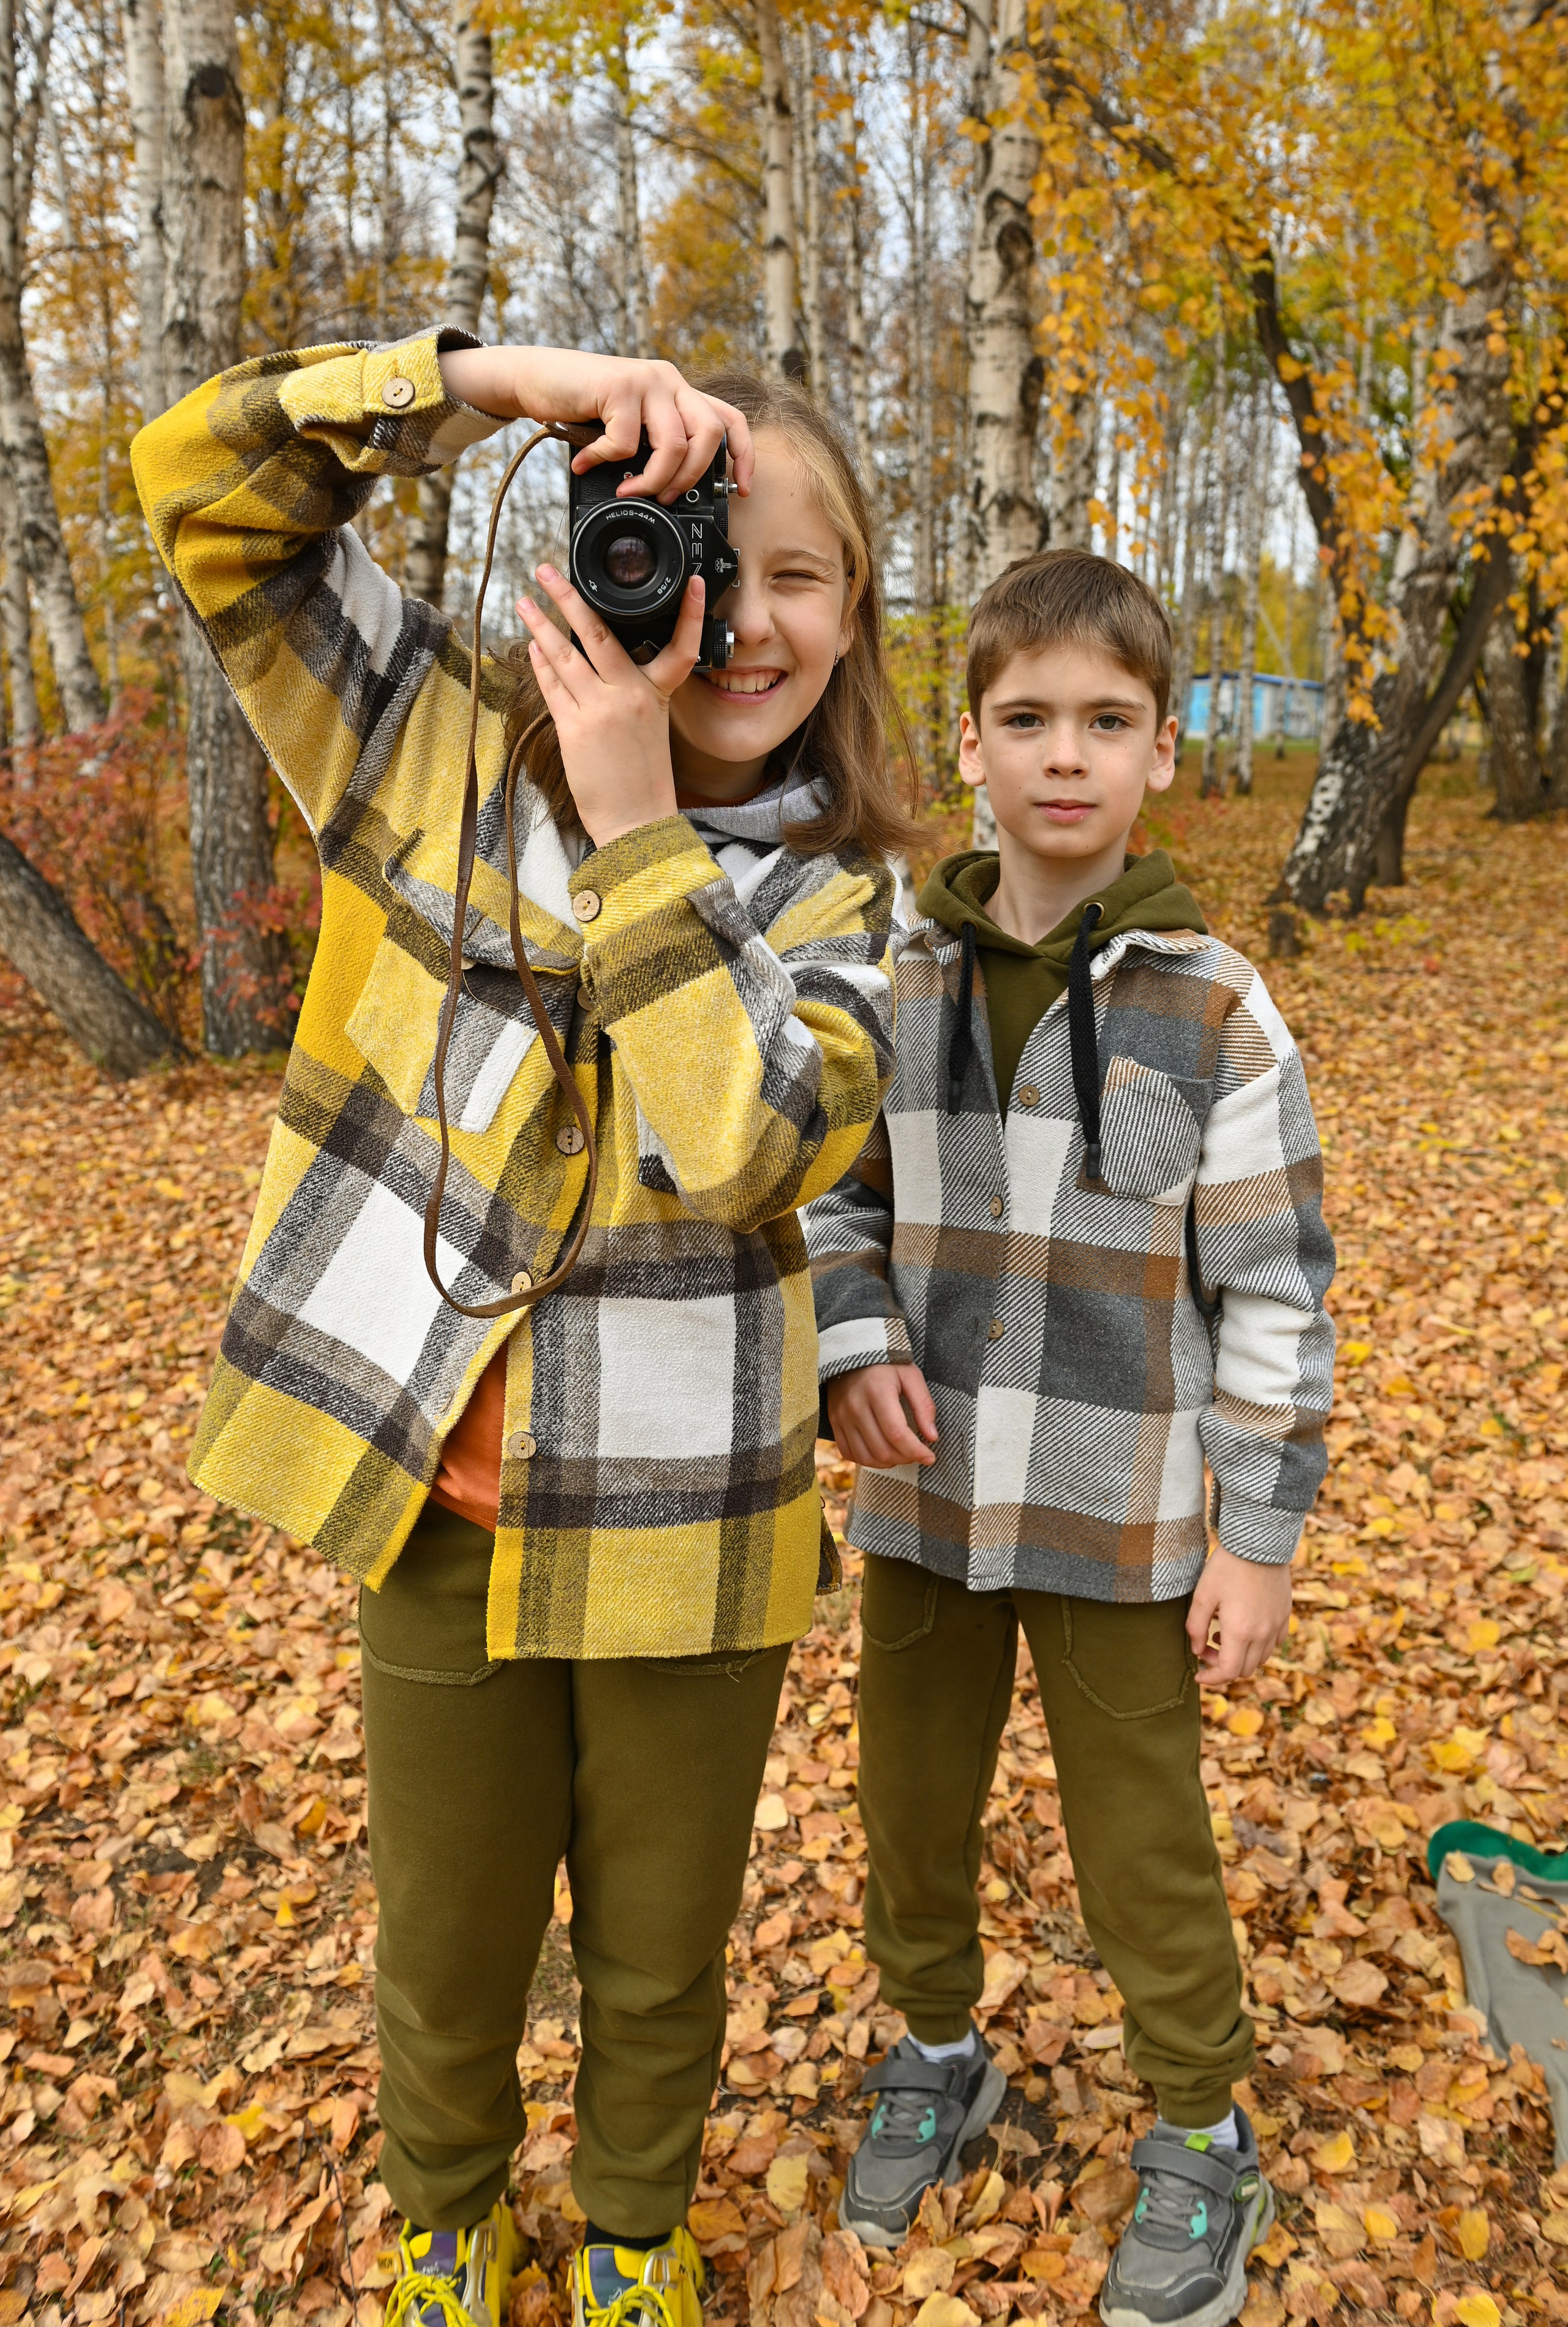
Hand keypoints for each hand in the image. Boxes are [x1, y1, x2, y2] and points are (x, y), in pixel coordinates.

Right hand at [437, 346, 753, 501]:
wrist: (535, 377)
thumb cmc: (580, 405)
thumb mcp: (628, 423)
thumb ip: (653, 441)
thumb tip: (673, 486)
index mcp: (677, 391)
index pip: (729, 419)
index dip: (743, 455)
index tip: (740, 487)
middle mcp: (668, 381)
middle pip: (709, 435)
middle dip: (690, 478)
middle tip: (666, 497)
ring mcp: (646, 380)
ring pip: (675, 444)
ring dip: (653, 479)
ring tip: (628, 490)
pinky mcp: (619, 386)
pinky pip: (627, 443)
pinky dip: (605, 461)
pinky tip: (588, 461)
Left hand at [517, 563, 702, 845]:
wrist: (636, 822)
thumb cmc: (643, 780)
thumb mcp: (651, 728)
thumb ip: (629, 693)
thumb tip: (597, 663)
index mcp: (656, 696)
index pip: (680, 647)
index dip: (691, 614)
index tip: (693, 584)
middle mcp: (629, 697)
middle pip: (597, 635)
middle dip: (569, 598)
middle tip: (548, 570)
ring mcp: (599, 710)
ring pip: (564, 656)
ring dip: (540, 624)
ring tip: (525, 601)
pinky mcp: (573, 729)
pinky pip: (552, 686)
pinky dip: (540, 663)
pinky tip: (532, 645)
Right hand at [826, 1364, 938, 1469]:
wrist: (851, 1351)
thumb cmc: (886, 1363)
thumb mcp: (911, 1375)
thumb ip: (924, 1405)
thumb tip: (932, 1437)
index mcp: (877, 1391)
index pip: (897, 1433)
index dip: (916, 1451)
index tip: (930, 1457)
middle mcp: (855, 1406)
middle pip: (882, 1449)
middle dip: (906, 1458)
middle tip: (918, 1453)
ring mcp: (841, 1416)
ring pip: (866, 1456)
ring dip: (888, 1463)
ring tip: (901, 1454)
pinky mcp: (834, 1422)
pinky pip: (849, 1452)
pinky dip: (868, 1460)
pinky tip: (882, 1453)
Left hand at [1185, 1545, 1293, 1686]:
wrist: (1258, 1542)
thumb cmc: (1226, 1567)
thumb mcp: (1203, 1595)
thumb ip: (1196, 1626)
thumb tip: (1196, 1650)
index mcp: (1240, 1631)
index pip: (1228, 1672)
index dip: (1211, 1678)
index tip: (1198, 1674)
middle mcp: (1262, 1633)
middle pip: (1244, 1669)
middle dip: (1223, 1667)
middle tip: (1207, 1649)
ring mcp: (1277, 1624)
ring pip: (1260, 1658)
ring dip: (1241, 1656)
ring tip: (1222, 1635)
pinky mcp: (1285, 1614)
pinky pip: (1275, 1643)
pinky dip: (1259, 1646)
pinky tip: (1245, 1629)